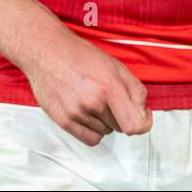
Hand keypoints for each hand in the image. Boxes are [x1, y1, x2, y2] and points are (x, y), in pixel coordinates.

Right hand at [23, 33, 152, 145]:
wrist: (48, 52)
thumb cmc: (81, 56)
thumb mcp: (116, 66)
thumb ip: (135, 89)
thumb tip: (143, 111)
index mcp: (109, 87)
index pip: (134, 124)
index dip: (144, 123)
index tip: (143, 116)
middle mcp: (92, 103)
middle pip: (121, 126)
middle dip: (123, 115)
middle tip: (114, 99)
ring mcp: (76, 114)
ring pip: (106, 131)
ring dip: (107, 121)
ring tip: (96, 101)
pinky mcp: (63, 121)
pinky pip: (90, 139)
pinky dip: (95, 130)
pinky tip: (91, 115)